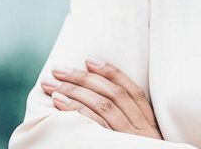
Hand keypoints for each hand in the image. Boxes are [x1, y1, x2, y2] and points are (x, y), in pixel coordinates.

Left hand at [40, 58, 162, 138]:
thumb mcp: (142, 143)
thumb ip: (130, 124)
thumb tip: (98, 101)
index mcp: (149, 124)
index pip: (132, 91)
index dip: (111, 73)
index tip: (89, 60)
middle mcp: (141, 129)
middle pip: (112, 95)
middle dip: (83, 79)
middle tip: (58, 70)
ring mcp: (129, 139)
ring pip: (102, 106)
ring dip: (73, 91)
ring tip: (51, 85)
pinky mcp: (115, 147)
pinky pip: (94, 126)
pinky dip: (76, 111)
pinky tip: (59, 104)